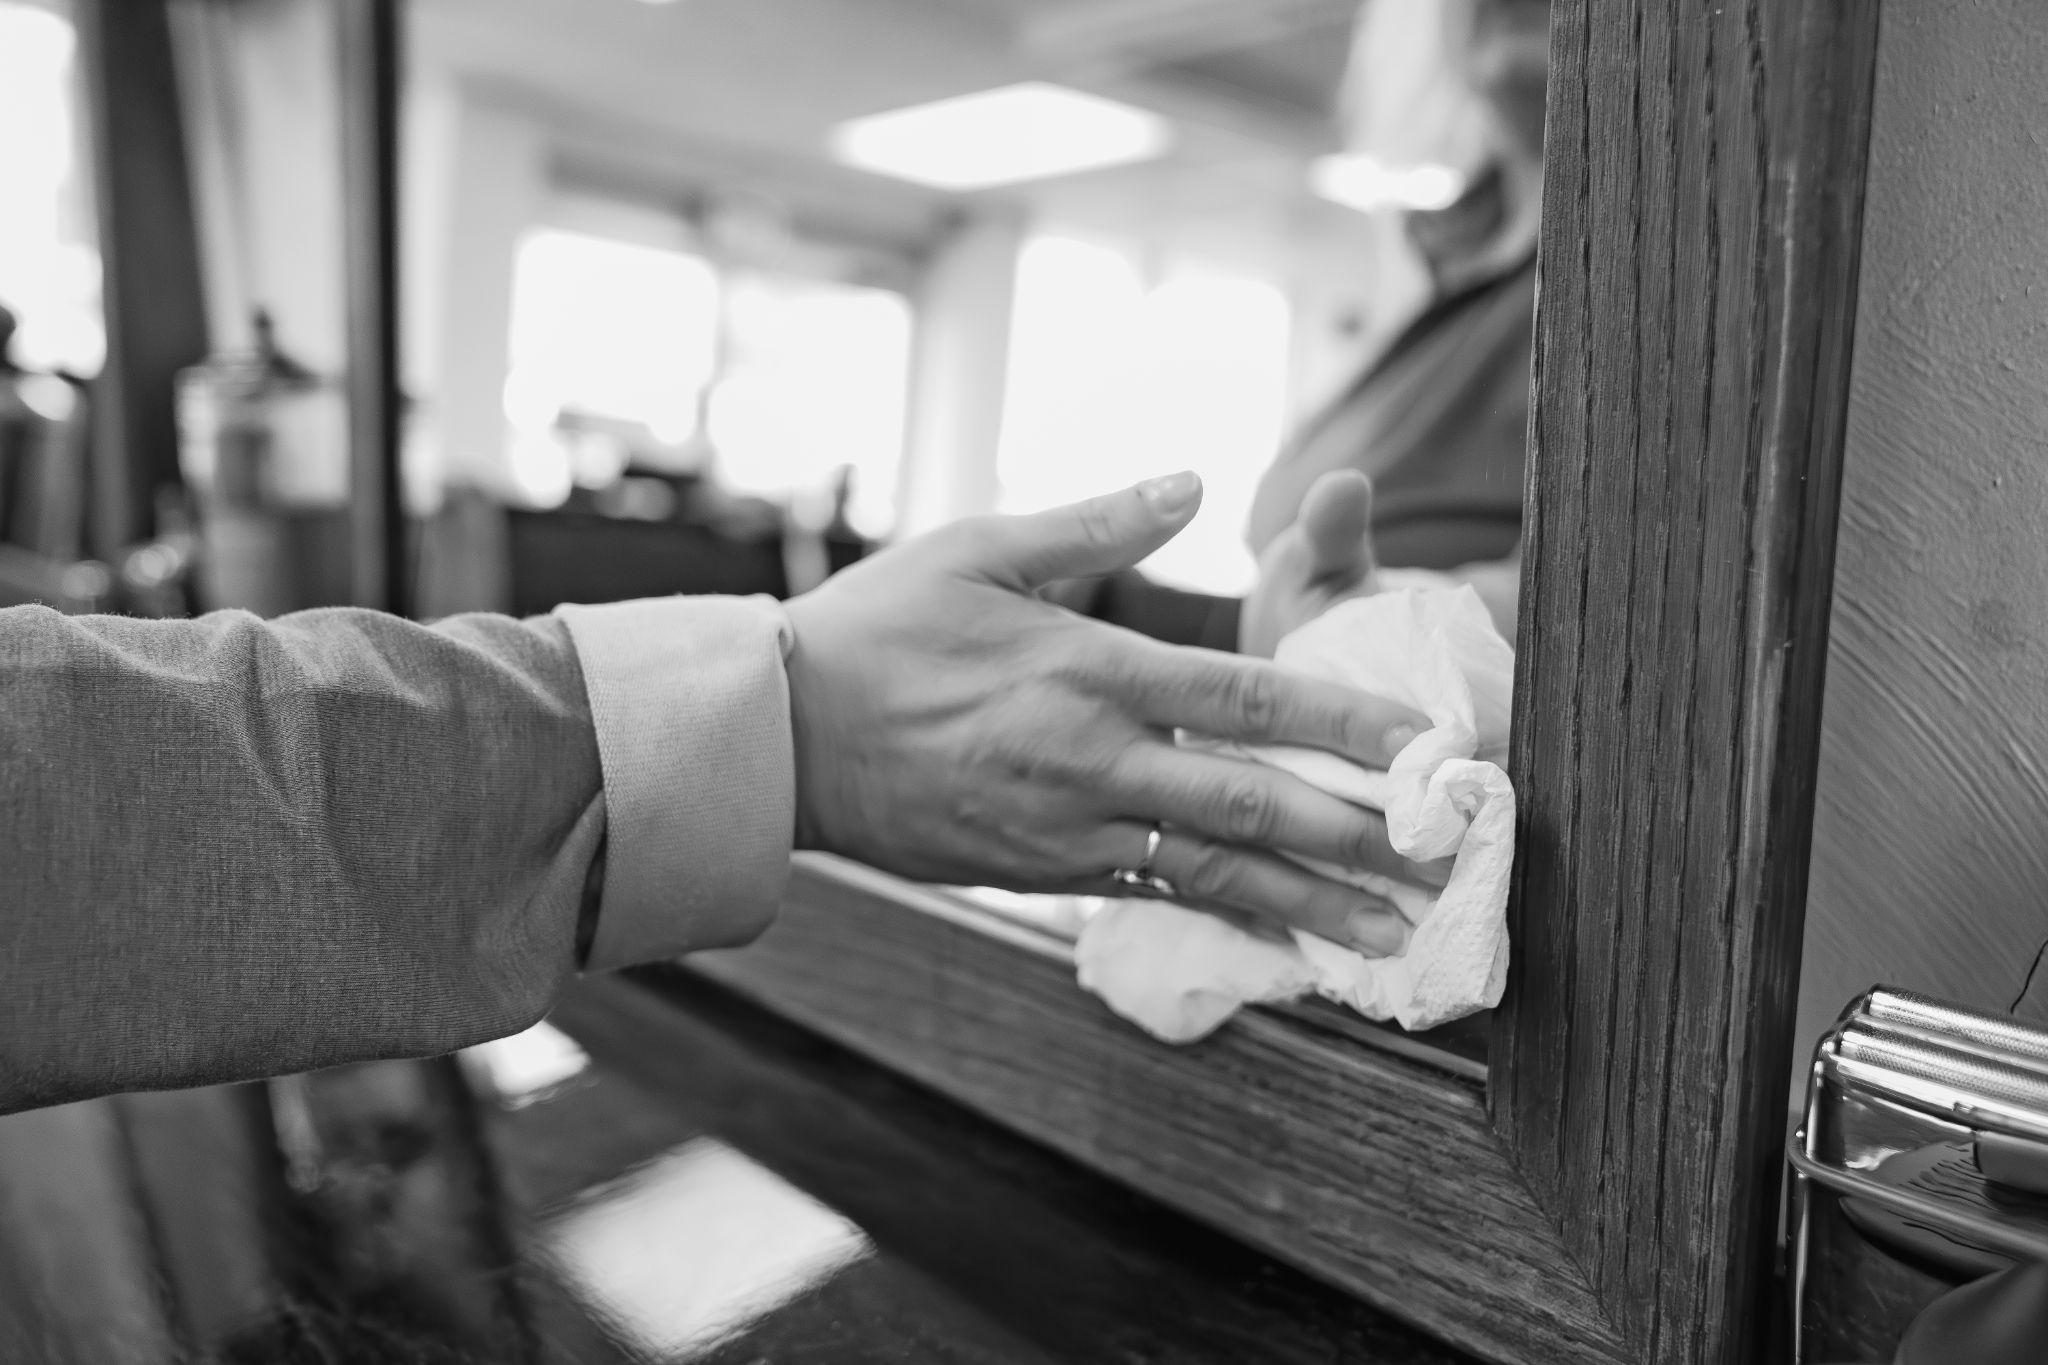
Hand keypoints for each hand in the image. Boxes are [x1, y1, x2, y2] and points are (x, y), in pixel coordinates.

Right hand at [782, 473, 1433, 955]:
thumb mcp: (977, 548)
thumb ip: (1096, 522)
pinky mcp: (1039, 873)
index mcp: (1089, 667)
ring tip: (1391, 937)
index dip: (1345, 719)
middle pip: (1252, 803)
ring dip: (1311, 905)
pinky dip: (1225, 918)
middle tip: (1443, 863)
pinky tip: (1282, 940)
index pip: (1247, 693)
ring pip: (1213, 871)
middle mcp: (1091, 758)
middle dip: (1358, 835)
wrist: (777, 739)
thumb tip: (1194, 482)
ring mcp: (1066, 829)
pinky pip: (1152, 896)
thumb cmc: (876, 629)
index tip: (1423, 742)